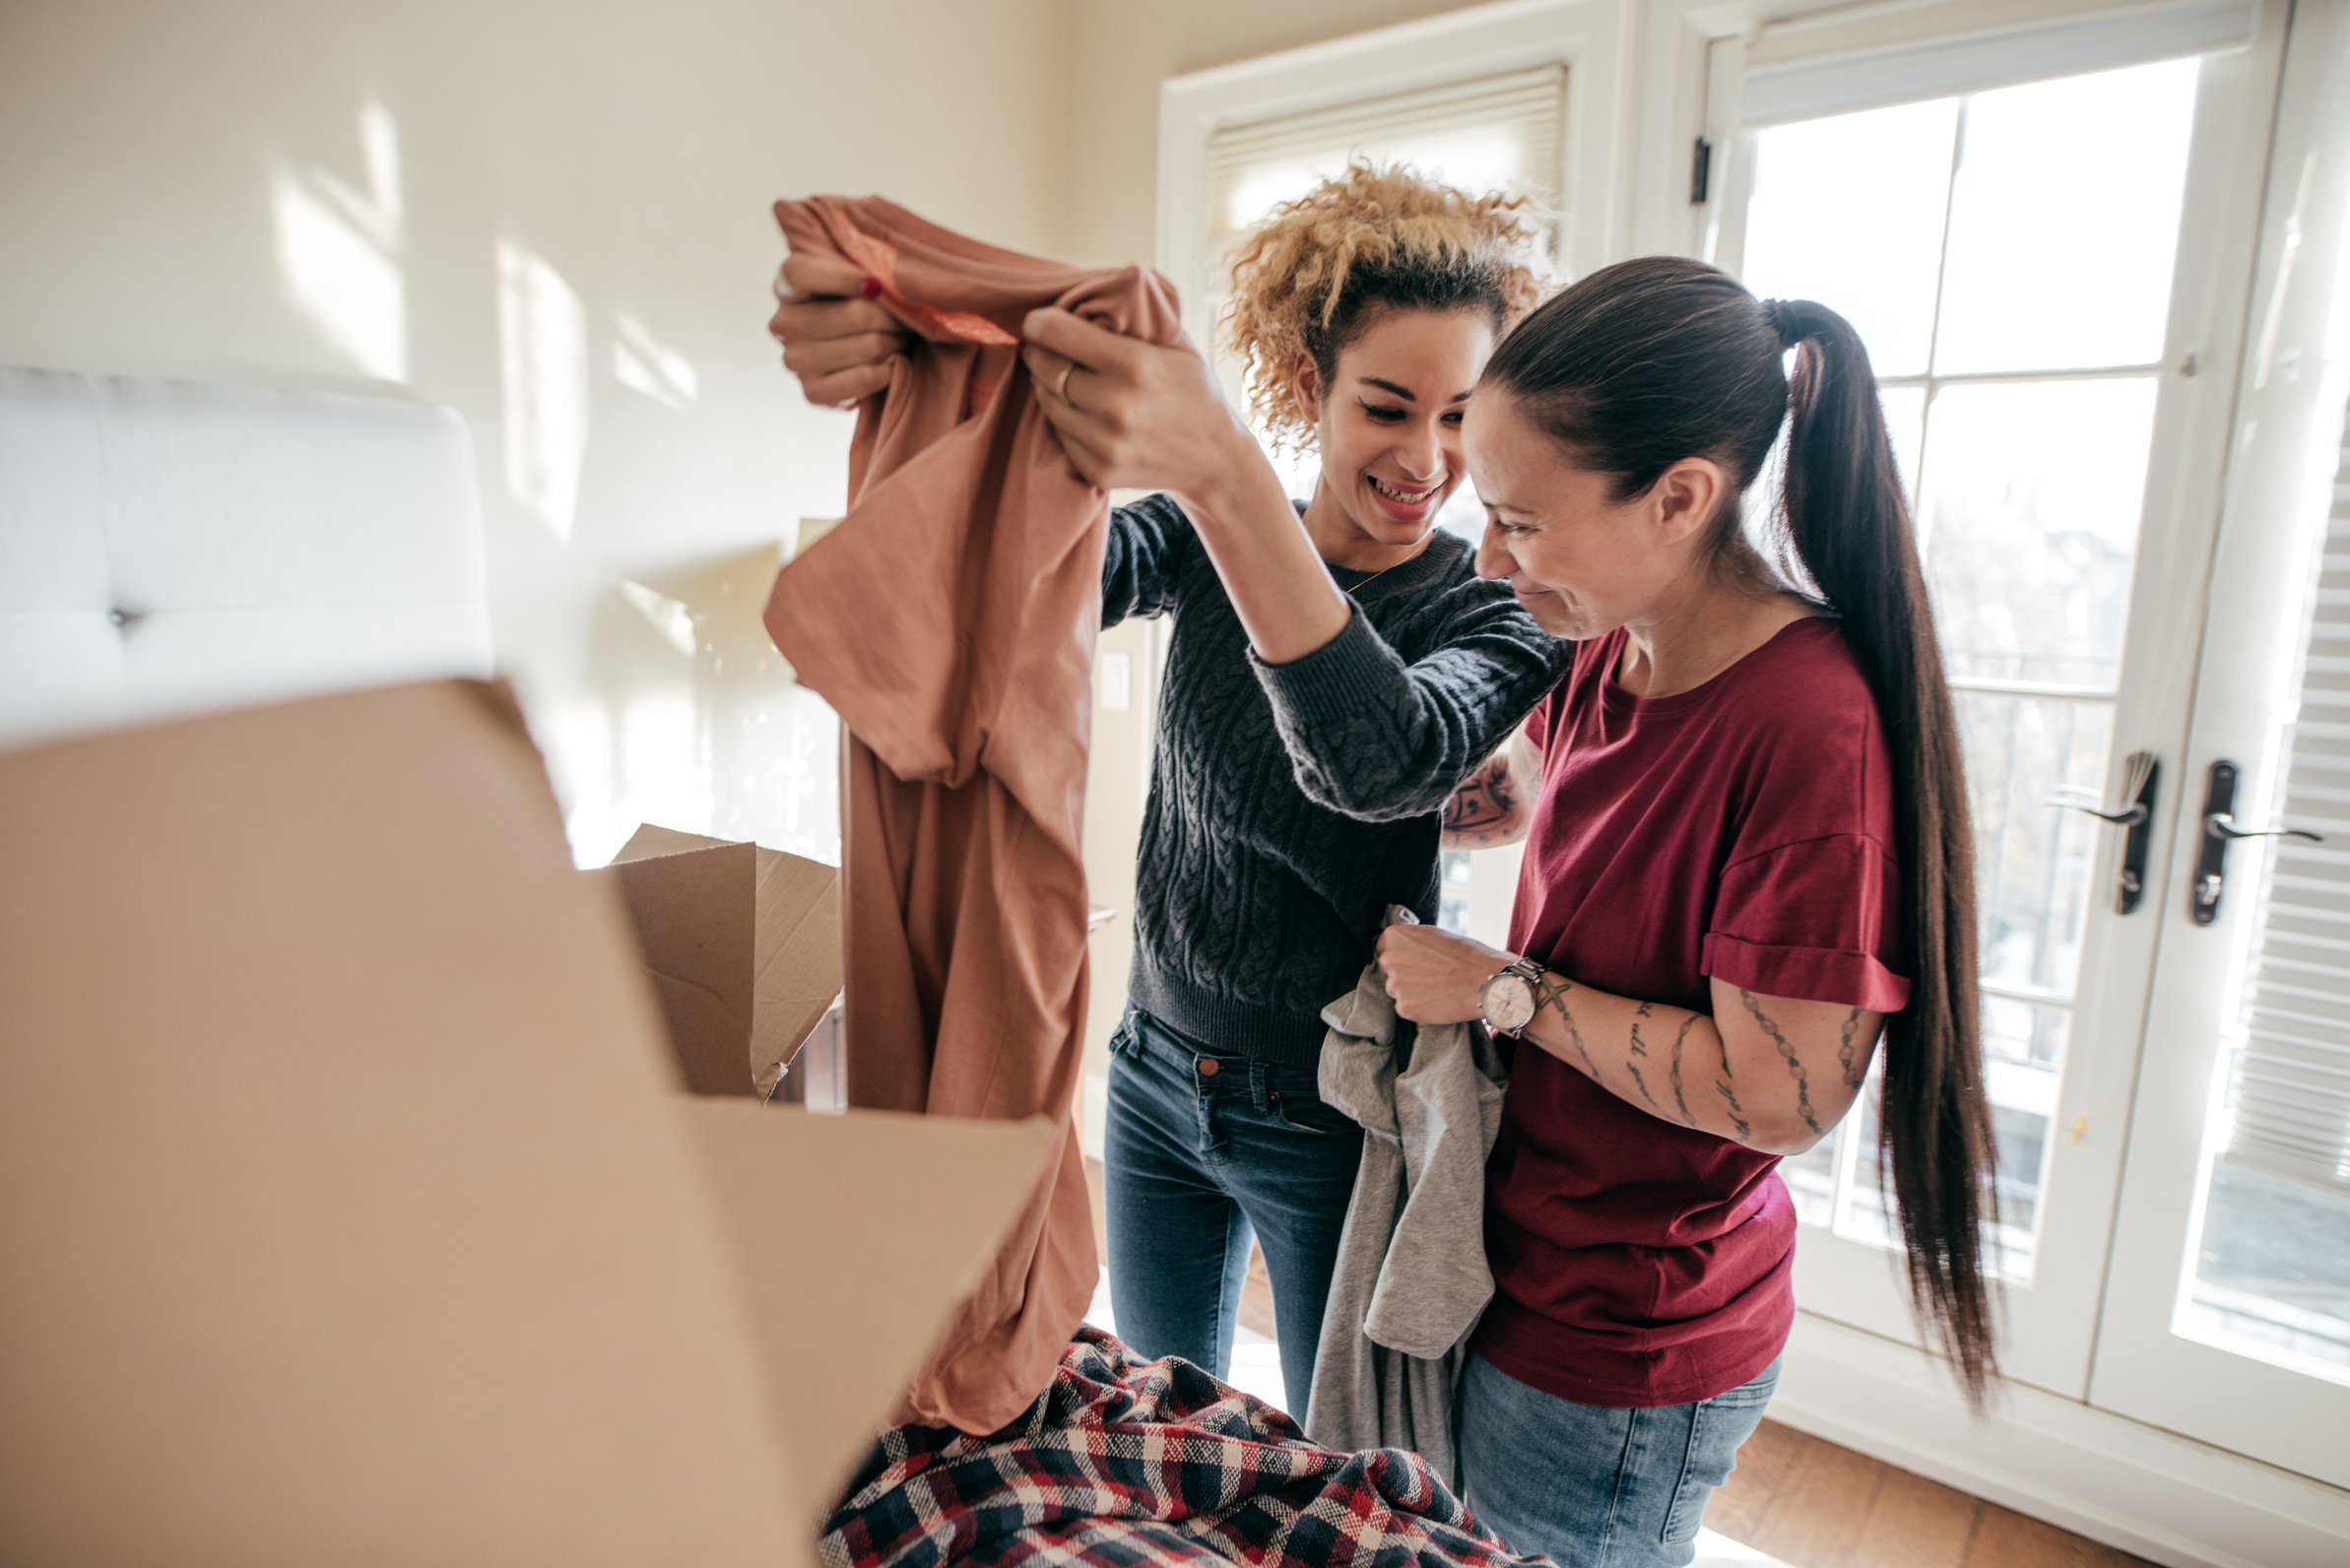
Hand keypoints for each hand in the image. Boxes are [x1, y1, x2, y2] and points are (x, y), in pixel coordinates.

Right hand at [768, 252, 911, 407]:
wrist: (856, 349)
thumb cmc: (858, 302)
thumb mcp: (855, 274)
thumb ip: (861, 265)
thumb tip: (880, 284)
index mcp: (788, 285)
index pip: (801, 274)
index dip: (841, 277)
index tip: (876, 285)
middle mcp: (783, 323)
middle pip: (854, 314)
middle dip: (893, 318)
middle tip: (907, 319)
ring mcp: (794, 360)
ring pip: (867, 347)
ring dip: (896, 343)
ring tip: (901, 340)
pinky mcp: (812, 391)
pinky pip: (864, 379)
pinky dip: (887, 371)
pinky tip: (891, 364)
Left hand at [1019, 309, 1258, 497]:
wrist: (1217, 460)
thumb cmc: (1196, 393)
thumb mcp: (1179, 344)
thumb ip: (1138, 316)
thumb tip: (1088, 292)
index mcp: (1134, 364)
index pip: (1055, 332)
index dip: (1039, 322)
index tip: (1037, 321)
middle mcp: (1115, 405)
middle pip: (1045, 368)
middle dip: (1040, 353)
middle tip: (1044, 348)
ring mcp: (1104, 443)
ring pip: (1048, 403)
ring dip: (1048, 386)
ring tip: (1064, 377)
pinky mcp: (1098, 470)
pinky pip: (1060, 435)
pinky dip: (1064, 420)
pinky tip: (1082, 411)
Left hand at [1376, 923, 1512, 1025]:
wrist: (1485, 981)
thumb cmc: (1467, 955)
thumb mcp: (1434, 935)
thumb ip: (1411, 942)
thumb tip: (1400, 949)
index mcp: (1394, 936)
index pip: (1383, 949)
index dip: (1401, 957)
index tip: (1415, 962)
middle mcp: (1389, 959)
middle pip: (1388, 972)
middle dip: (1404, 976)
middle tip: (1430, 977)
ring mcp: (1395, 985)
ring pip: (1396, 992)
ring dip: (1411, 993)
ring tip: (1437, 989)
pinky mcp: (1404, 1008)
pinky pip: (1406, 1009)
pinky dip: (1419, 1009)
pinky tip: (1438, 1001)